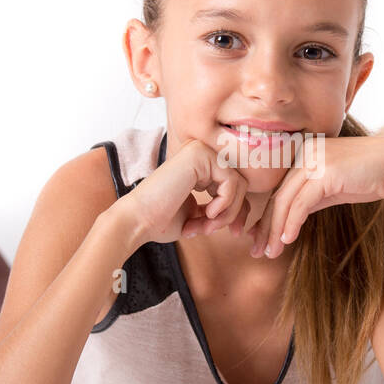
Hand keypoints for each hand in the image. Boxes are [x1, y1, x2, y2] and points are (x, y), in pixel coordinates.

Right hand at [118, 137, 253, 246]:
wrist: (138, 221)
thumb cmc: (161, 221)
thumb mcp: (200, 216)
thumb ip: (220, 209)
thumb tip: (245, 212)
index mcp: (200, 166)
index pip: (234, 185)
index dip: (237, 211)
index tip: (232, 232)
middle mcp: (201, 153)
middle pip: (241, 183)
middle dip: (234, 212)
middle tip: (214, 229)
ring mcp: (200, 151)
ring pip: (239, 183)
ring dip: (228, 211)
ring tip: (208, 225)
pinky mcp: (200, 155)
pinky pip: (232, 181)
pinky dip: (225, 204)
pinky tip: (207, 214)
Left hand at [246, 134, 383, 258]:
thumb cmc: (372, 175)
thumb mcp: (336, 187)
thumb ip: (314, 197)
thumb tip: (294, 217)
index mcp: (305, 152)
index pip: (280, 189)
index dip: (268, 215)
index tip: (260, 238)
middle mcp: (305, 153)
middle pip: (277, 195)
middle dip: (265, 226)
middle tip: (257, 250)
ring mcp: (313, 160)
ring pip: (284, 201)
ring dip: (275, 230)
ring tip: (270, 253)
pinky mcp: (325, 172)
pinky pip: (300, 203)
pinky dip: (291, 223)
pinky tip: (287, 240)